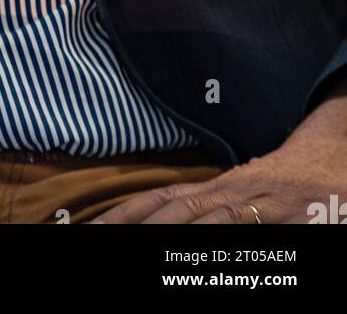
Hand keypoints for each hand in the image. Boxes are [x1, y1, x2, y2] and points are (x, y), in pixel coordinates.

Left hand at [89, 83, 346, 223]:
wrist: (332, 158)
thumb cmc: (281, 182)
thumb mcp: (240, 192)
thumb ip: (204, 205)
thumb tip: (151, 215)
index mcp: (214, 187)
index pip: (160, 198)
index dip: (124, 212)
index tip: (91, 227)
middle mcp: (231, 192)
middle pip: (177, 210)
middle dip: (138, 225)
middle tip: (103, 236)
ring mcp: (261, 205)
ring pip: (213, 221)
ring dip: (177, 235)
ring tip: (144, 247)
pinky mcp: (292, 218)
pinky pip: (256, 233)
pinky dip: (233, 244)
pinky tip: (212, 255)